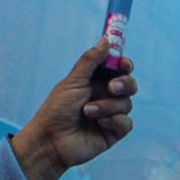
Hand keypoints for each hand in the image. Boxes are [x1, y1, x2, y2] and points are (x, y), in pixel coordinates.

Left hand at [10, 38, 136, 179]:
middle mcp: (104, 96)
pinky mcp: (113, 132)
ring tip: (88, 112)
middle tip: (112, 87)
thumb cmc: (56, 110)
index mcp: (94, 81)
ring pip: (126, 103)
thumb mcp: (73, 81)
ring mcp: (110, 114)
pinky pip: (126, 123)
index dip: (124, 64)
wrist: (50, 141)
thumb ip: (91, 60)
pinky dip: (116, 120)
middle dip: (125, 83)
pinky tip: (101, 123)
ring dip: (108, 105)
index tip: (124, 64)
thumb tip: (107, 39)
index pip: (117, 68)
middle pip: (128, 84)